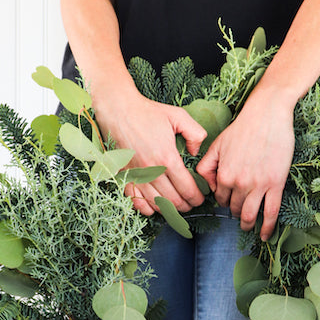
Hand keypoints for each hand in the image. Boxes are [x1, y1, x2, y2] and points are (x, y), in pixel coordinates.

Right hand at [94, 92, 207, 216]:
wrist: (118, 110)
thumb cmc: (148, 112)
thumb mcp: (178, 116)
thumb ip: (195, 133)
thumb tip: (196, 152)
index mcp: (167, 158)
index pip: (187, 188)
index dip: (197, 197)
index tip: (200, 198)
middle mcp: (152, 171)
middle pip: (173, 200)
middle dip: (185, 206)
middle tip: (191, 204)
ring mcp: (137, 176)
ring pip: (156, 204)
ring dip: (169, 210)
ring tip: (176, 207)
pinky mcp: (125, 177)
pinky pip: (136, 201)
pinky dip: (147, 208)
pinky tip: (155, 206)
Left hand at [196, 93, 294, 242]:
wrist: (267, 114)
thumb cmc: (243, 127)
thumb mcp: (217, 144)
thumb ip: (207, 166)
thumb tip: (207, 186)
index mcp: (223, 175)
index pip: (220, 199)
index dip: (224, 201)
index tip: (229, 202)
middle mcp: (238, 183)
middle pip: (234, 209)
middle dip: (234, 213)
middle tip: (238, 213)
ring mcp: (258, 186)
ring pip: (249, 215)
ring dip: (247, 224)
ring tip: (247, 226)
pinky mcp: (275, 184)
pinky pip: (270, 213)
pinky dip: (267, 228)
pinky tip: (265, 235)